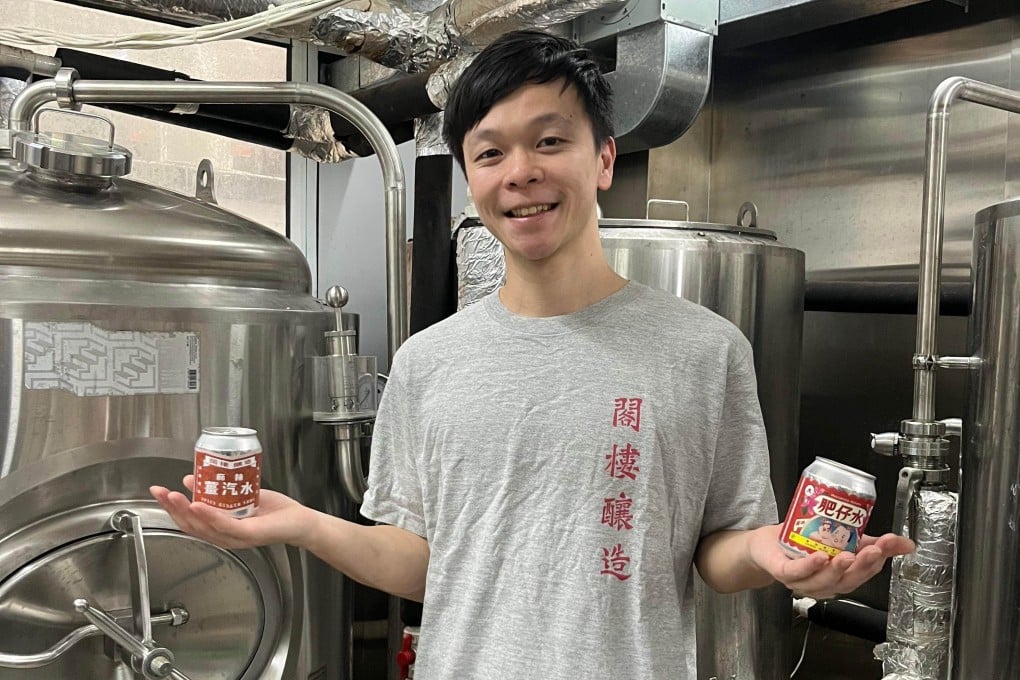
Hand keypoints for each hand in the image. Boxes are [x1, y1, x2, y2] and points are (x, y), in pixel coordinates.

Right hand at [150, 475, 311, 549]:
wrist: (299, 521)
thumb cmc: (274, 512)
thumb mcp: (239, 495)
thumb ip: (216, 490)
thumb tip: (192, 477)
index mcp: (219, 528)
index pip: (189, 521)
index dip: (170, 507)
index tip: (158, 492)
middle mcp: (224, 535)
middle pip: (191, 525)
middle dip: (172, 508)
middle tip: (159, 493)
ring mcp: (236, 537)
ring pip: (204, 526)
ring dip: (186, 511)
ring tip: (173, 497)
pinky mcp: (249, 534)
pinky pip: (225, 525)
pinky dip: (210, 516)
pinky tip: (199, 506)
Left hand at [749, 524, 914, 598]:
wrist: (766, 545)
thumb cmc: (802, 545)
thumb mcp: (842, 539)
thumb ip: (875, 542)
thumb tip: (906, 543)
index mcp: (840, 577)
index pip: (864, 573)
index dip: (879, 560)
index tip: (889, 544)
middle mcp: (824, 583)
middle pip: (847, 581)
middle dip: (862, 566)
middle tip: (873, 551)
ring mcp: (803, 580)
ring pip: (824, 581)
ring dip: (837, 570)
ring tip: (846, 556)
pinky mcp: (783, 571)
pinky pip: (797, 573)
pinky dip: (809, 567)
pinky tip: (819, 558)